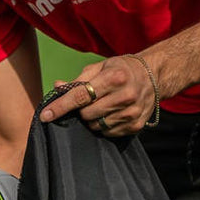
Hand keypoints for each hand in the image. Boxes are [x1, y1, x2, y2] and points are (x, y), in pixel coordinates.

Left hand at [39, 54, 160, 135]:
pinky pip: (108, 133)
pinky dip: (104, 125)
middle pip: (86, 114)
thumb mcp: (101, 66)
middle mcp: (125, 96)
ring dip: (92, 119)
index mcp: (114, 77)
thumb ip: (78, 80)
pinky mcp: (135, 125)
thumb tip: (57, 88)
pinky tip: (112, 113)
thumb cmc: (122, 69)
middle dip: (81, 110)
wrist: (154, 76)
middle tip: (89, 101)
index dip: (60, 106)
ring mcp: (131, 113)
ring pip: (96, 126)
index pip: (80, 96)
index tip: (45, 115)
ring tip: (102, 106)